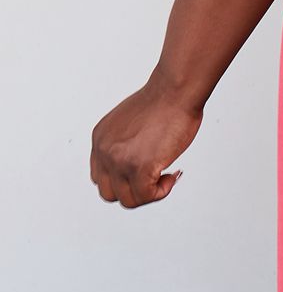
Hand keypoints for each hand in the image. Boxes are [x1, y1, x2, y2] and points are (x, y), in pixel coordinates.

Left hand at [90, 75, 202, 207]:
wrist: (174, 92)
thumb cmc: (163, 103)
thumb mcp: (130, 125)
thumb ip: (125, 145)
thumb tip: (138, 164)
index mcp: (100, 139)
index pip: (100, 177)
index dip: (124, 180)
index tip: (144, 171)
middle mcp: (104, 151)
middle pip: (109, 193)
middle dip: (134, 191)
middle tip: (155, 178)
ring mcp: (119, 160)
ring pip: (128, 200)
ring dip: (150, 193)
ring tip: (165, 175)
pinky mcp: (138, 167)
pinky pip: (147, 196)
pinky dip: (162, 191)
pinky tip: (171, 174)